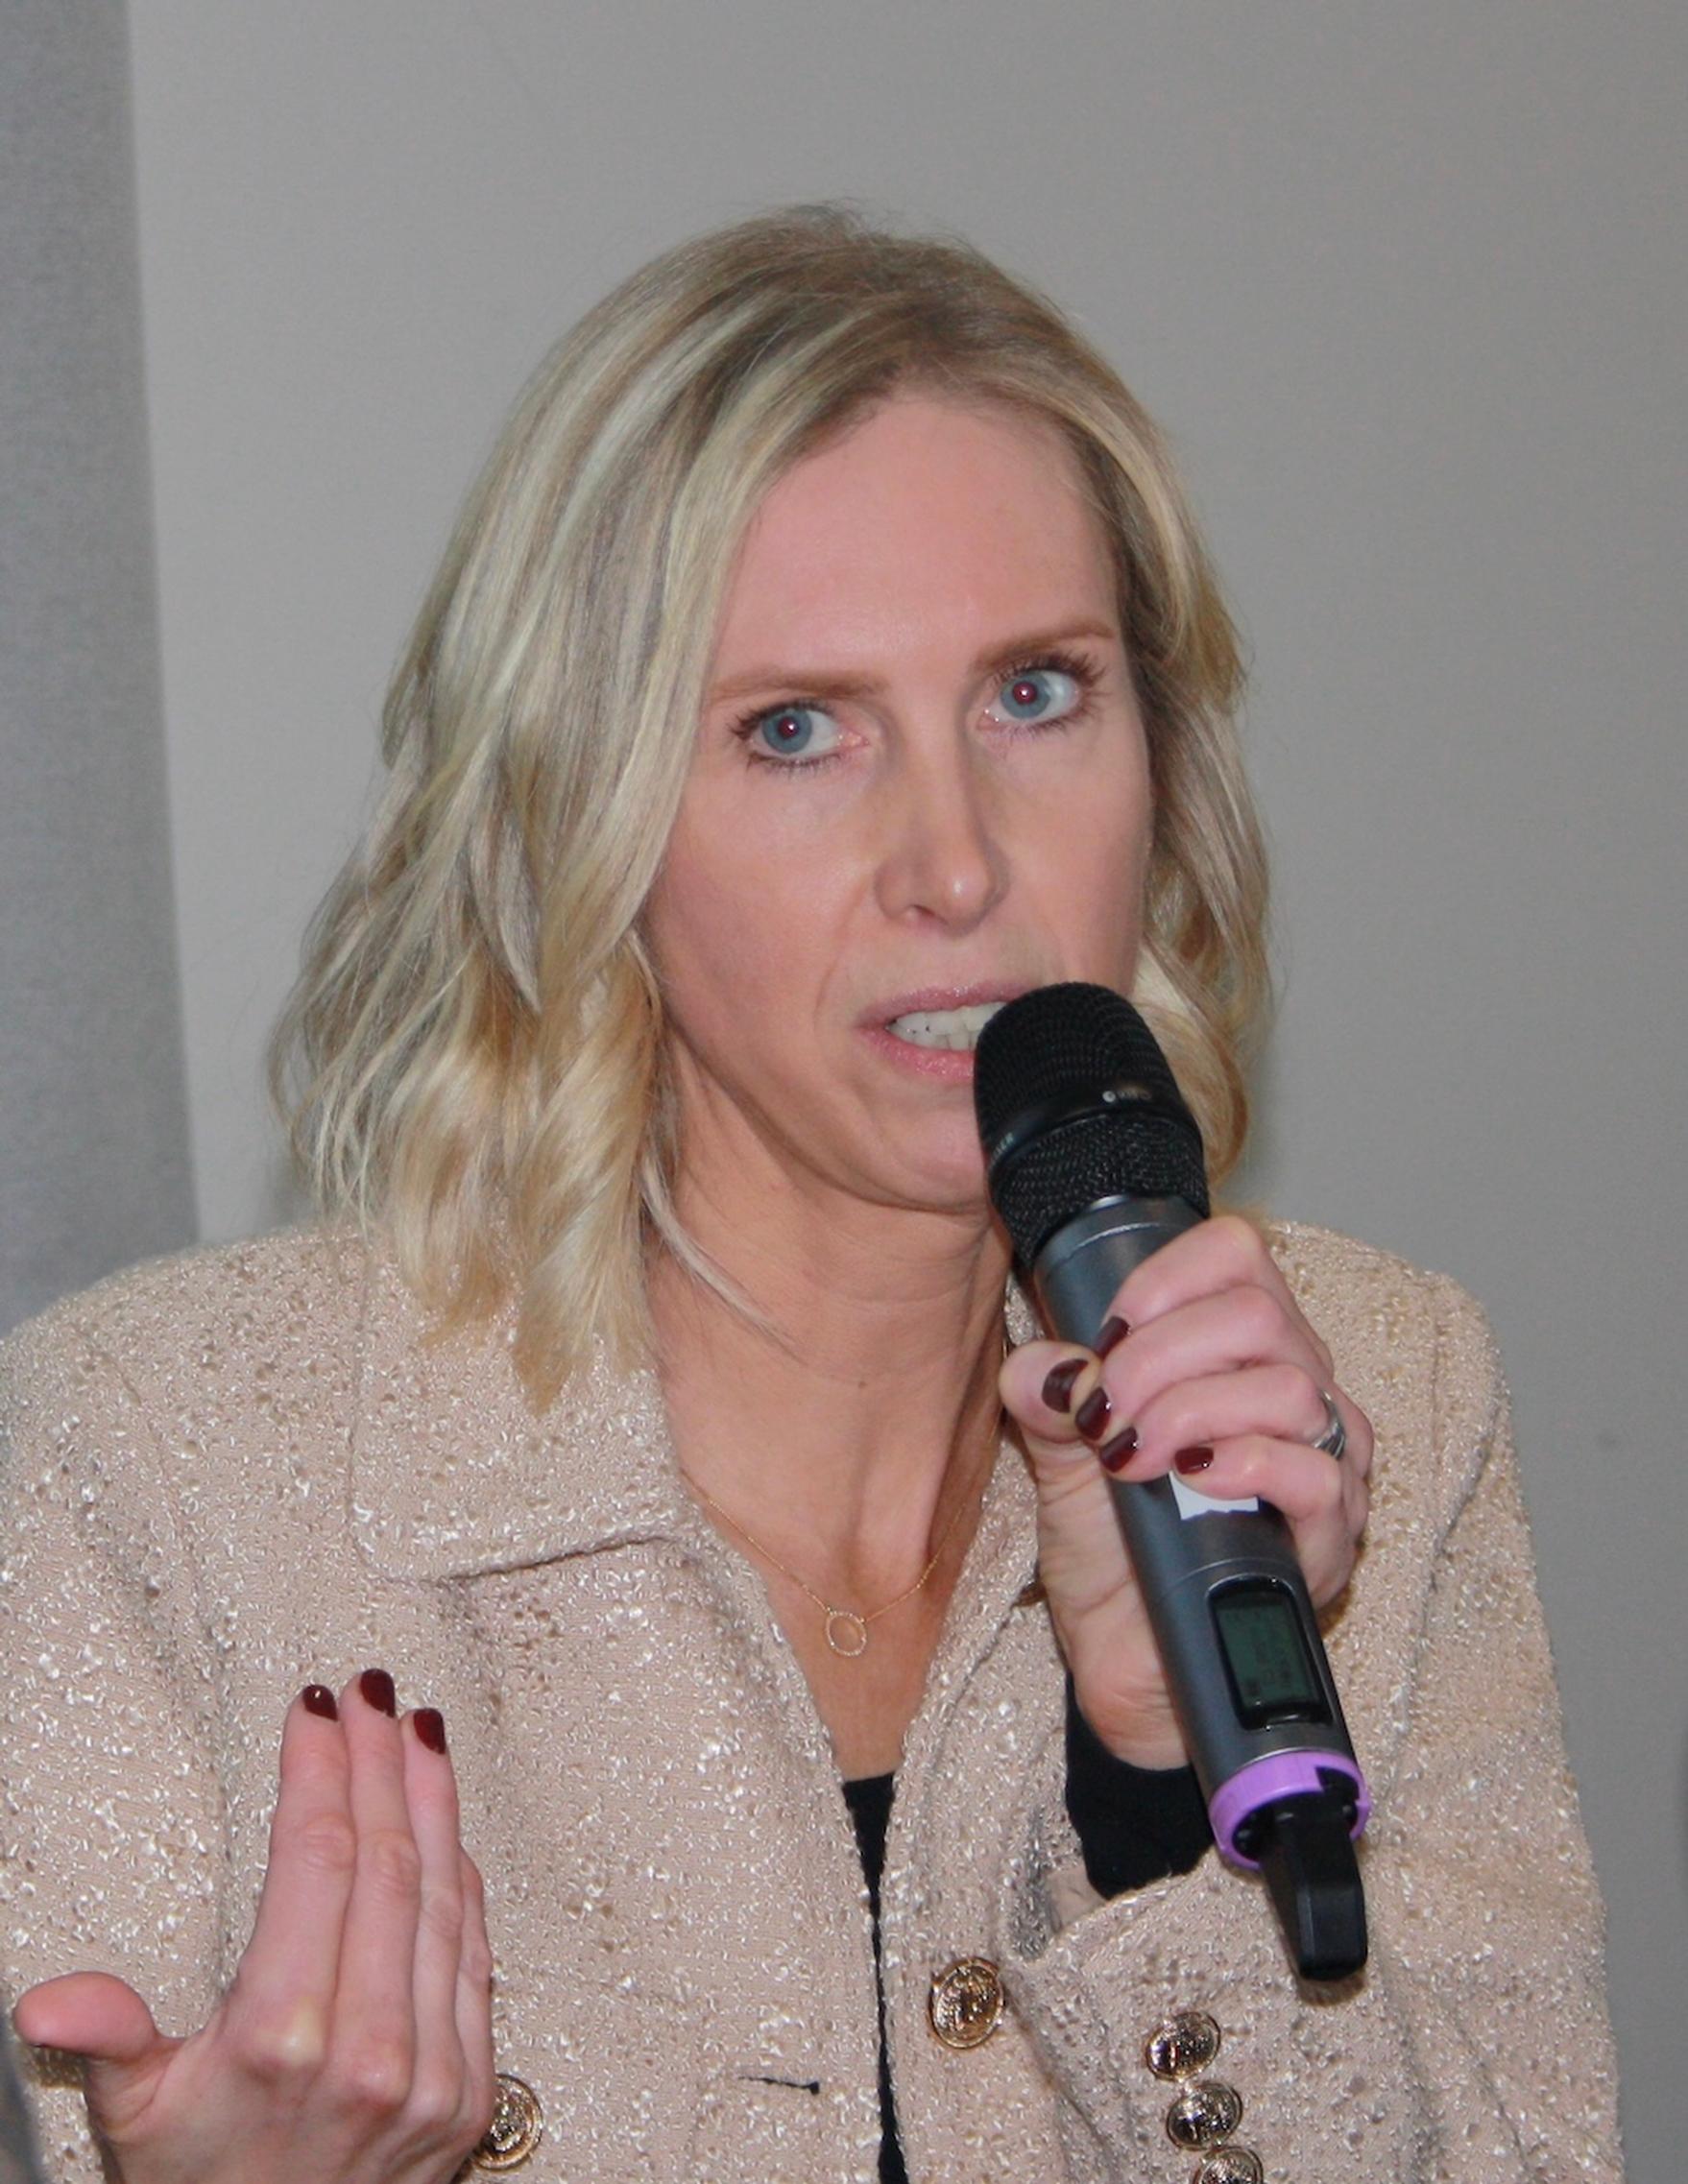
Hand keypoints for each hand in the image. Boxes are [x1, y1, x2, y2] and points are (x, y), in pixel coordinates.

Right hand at [12, 1672, 495, 2183]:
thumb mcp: (136, 2115)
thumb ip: (109, 2038)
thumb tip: (50, 2002)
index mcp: (283, 2037)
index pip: (319, 1858)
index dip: (321, 1769)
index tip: (316, 1710)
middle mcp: (368, 2049)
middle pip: (386, 1861)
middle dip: (379, 1762)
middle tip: (371, 1696)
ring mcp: (429, 2070)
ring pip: (443, 1897)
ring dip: (434, 1803)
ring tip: (418, 1734)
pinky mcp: (469, 2092)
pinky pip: (475, 1958)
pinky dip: (464, 1883)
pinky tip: (447, 1830)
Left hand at [1000, 1214, 1371, 1769]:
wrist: (1130, 1663)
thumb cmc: (1115, 1551)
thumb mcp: (1062, 1456)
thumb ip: (1048, 1398)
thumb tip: (1043, 1366)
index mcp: (1238, 1352)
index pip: (1235, 1256)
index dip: (1162, 1278)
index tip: (1103, 1335)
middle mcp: (1296, 1395)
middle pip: (1257, 1312)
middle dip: (1158, 1354)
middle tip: (1105, 1411)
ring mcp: (1324, 1467)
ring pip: (1289, 1386)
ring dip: (1189, 1409)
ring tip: (1130, 1456)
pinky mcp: (1328, 1543)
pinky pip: (1317, 1474)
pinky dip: (1247, 1464)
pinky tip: (1191, 1479)